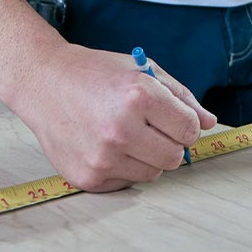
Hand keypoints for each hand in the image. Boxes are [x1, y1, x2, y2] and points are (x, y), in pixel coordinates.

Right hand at [4, 45, 217, 191]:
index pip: (189, 129)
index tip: (171, 118)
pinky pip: (127, 182)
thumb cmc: (95, 73)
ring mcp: (103, 157)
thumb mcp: (142, 69)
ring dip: (147, 157)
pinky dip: (123, 167)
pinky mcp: (89, 178)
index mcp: (138, 96)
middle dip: (169, 143)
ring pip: (153, 173)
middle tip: (150, 128)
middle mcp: (121, 129)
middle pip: (175, 157)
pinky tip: (105, 145)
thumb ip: (180, 95)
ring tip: (124, 134)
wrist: (43, 83)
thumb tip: (208, 123)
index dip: (184, 123)